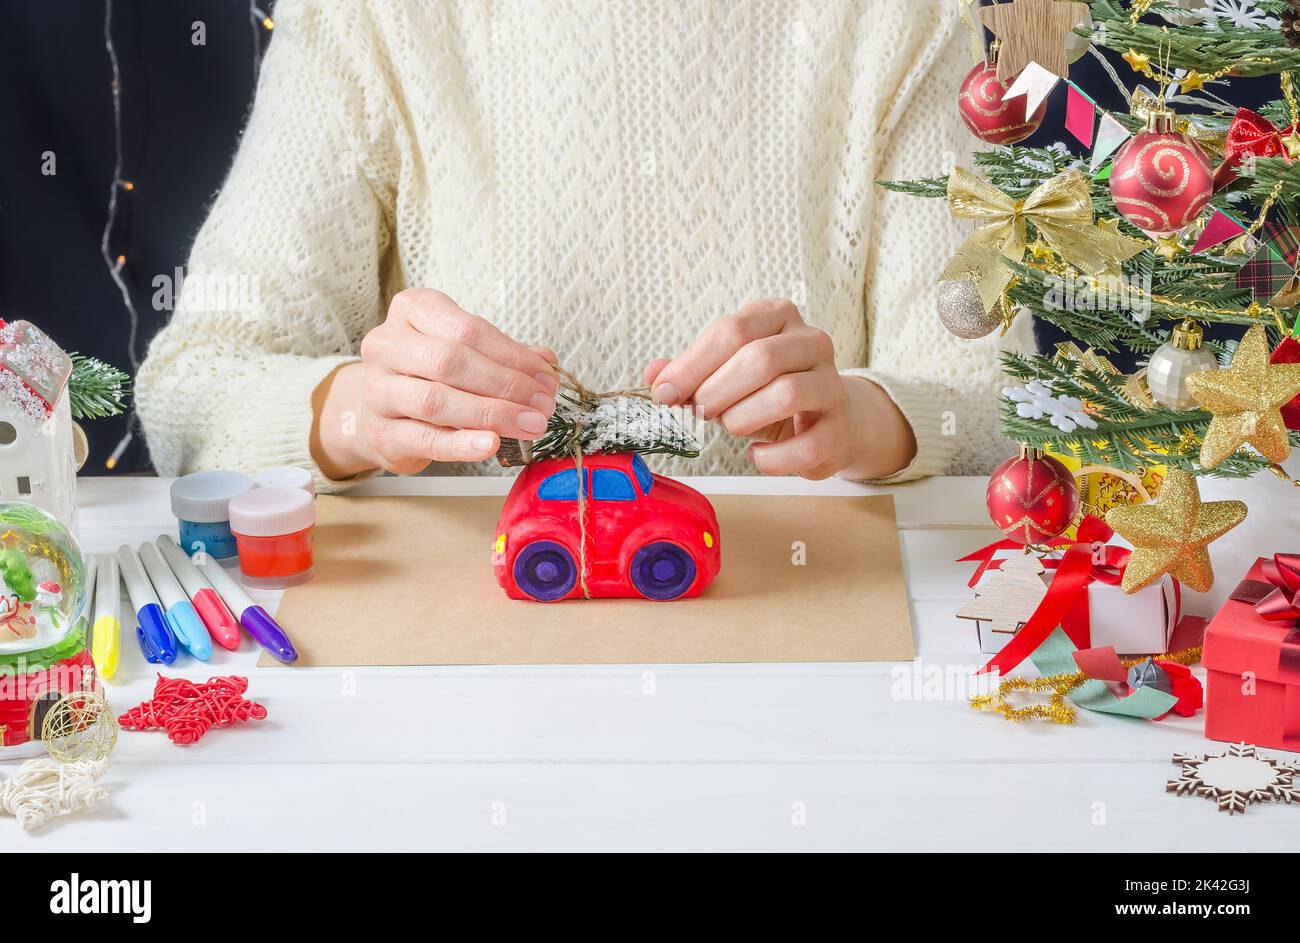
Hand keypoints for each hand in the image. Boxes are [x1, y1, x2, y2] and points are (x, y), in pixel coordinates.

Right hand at [312, 289, 558, 477]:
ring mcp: (378, 390)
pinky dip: (462, 443)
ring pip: (435, 399)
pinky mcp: (380, 432)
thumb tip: (547, 365)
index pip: (467, 329)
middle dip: (505, 385)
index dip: (512, 356)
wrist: (378, 412)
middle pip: (450, 360)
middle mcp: (387, 345)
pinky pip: (425, 438)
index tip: (545, 377)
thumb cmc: (425, 375)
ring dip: (491, 414)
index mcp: (412, 311)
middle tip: (542, 404)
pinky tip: (491, 444)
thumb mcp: (462, 352)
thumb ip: (502, 355)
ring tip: (528, 424)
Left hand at [643, 298, 915, 479]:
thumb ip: (690, 372)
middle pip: (761, 358)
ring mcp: (831, 385)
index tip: (664, 392)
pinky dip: (772, 458)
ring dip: (743, 417)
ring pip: (787, 393)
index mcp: (778, 317)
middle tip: (700, 410)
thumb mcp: (725, 373)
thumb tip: (653, 376)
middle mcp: (811, 343)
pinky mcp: (839, 429)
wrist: (828, 419)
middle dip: (718, 390)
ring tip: (730, 426)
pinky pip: (806, 445)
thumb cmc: (767, 391)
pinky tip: (757, 455)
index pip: (732, 330)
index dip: (691, 365)